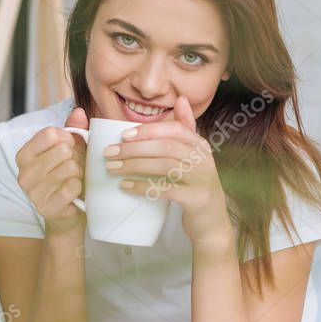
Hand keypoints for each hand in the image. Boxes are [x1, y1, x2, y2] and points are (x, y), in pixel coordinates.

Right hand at [15, 106, 87, 233]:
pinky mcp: (47, 207)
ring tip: (73, 179)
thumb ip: (73, 129)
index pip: (50, 133)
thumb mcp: (69, 149)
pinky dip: (79, 187)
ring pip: (70, 168)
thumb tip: (78, 112)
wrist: (67, 211)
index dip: (67, 139)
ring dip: (78, 173)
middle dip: (75, 158)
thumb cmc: (67, 176)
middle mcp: (23, 173)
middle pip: (63, 150)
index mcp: (23, 155)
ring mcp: (33, 192)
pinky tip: (73, 192)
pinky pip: (73, 186)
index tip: (68, 149)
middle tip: (72, 168)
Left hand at [103, 95, 231, 244]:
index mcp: (200, 145)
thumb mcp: (193, 156)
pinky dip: (143, 187)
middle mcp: (203, 159)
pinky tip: (125, 187)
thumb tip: (181, 99)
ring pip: (164, 166)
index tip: (123, 135)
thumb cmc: (195, 185)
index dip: (148, 130)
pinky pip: (165, 190)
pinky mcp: (196, 199)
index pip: (175, 129)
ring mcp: (202, 179)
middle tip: (109, 153)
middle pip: (166, 147)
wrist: (211, 221)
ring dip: (134, 166)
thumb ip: (185, 130)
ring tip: (112, 168)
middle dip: (134, 148)